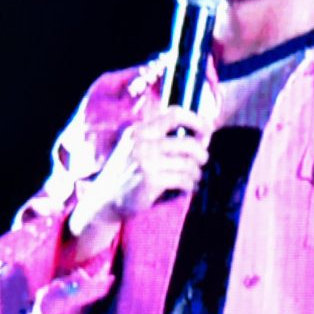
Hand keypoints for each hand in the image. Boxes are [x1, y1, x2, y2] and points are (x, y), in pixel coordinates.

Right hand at [69, 106, 215, 239]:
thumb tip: (204, 133)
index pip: (174, 114)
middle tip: (201, 161)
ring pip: (189, 164)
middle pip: (189, 143)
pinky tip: (187, 187)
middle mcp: (141, 143)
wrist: (106, 199)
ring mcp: (145, 161)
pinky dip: (190, 185)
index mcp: (139, 131)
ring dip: (196, 173)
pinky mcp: (150, 180)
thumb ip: (163, 137)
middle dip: (201, 154)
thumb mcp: (139, 147)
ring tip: (192, 177)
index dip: (197, 121)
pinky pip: (184, 180)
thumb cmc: (129, 171)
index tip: (207, 131)